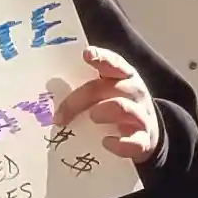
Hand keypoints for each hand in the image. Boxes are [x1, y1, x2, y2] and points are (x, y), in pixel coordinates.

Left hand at [50, 44, 160, 162]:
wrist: (145, 136)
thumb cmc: (118, 109)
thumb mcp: (108, 93)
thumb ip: (88, 89)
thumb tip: (51, 89)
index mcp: (125, 77)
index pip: (115, 64)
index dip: (102, 58)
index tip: (87, 54)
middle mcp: (135, 93)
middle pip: (109, 87)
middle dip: (81, 98)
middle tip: (60, 116)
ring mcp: (141, 116)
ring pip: (124, 108)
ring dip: (105, 111)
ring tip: (92, 117)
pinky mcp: (144, 141)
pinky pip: (134, 142)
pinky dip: (120, 143)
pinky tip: (106, 142)